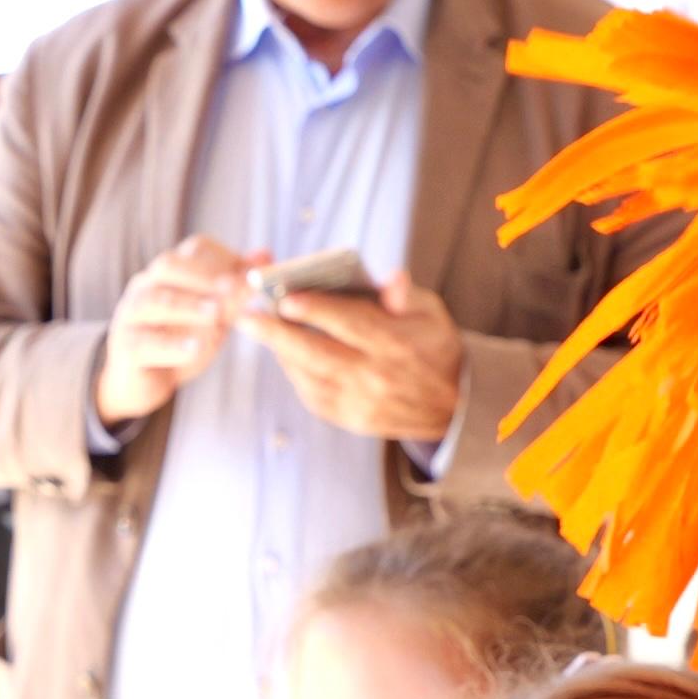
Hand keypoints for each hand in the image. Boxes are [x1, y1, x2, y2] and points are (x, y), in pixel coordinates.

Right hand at [95, 235, 256, 427]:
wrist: (143, 381)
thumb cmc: (179, 339)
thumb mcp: (214, 315)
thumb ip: (236, 289)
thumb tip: (265, 256)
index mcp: (170, 273)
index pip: (195, 249)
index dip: (225, 257)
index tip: (252, 273)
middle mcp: (146, 286)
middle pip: (169, 266)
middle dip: (204, 275)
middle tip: (233, 288)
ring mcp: (131, 316)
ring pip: (154, 301)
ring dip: (188, 305)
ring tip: (216, 314)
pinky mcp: (126, 349)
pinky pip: (145, 343)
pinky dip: (173, 345)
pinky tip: (196, 348)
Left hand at [241, 274, 466, 444]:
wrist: (450, 407)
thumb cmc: (432, 346)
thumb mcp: (431, 313)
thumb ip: (406, 295)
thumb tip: (391, 279)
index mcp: (398, 346)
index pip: (352, 325)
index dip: (317, 310)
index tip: (286, 297)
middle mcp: (377, 378)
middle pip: (319, 354)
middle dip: (278, 334)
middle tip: (246, 315)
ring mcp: (360, 404)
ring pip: (308, 376)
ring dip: (279, 351)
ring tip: (257, 326)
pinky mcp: (349, 420)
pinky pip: (311, 394)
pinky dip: (293, 371)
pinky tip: (281, 351)